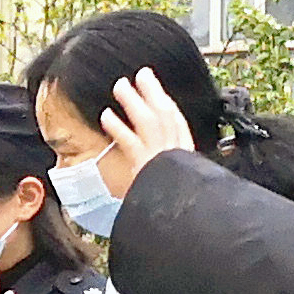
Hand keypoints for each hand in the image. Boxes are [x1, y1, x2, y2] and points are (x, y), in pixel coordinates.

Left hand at [101, 68, 196, 198]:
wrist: (184, 219)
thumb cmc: (183, 206)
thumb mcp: (183, 188)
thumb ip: (173, 175)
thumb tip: (165, 171)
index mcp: (187, 155)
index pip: (178, 123)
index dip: (167, 104)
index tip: (159, 92)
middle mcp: (176, 152)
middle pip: (165, 115)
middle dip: (153, 92)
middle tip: (141, 74)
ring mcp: (161, 157)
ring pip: (148, 121)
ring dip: (133, 101)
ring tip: (120, 86)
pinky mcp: (146, 167)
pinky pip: (130, 142)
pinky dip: (118, 127)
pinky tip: (106, 115)